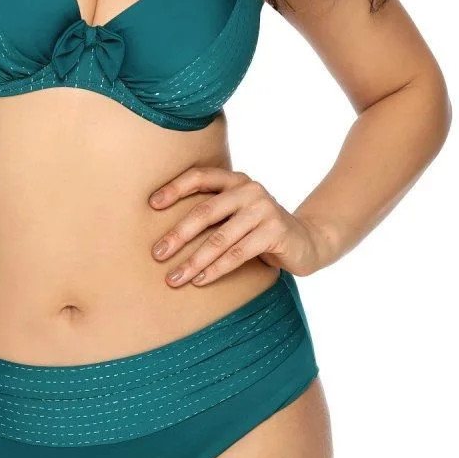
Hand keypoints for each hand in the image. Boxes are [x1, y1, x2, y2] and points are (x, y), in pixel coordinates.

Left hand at [148, 166, 329, 286]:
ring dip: (194, 261)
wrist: (307, 241)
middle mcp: (249, 189)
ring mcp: (264, 209)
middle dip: (178, 235)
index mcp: (236, 180)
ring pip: (220, 238)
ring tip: (174, 278)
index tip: (151, 205)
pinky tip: (200, 281)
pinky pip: (238, 253)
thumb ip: (213, 212)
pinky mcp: (275, 231)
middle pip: (205, 211)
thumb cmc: (260, 230)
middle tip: (157, 253)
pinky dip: (216, 269)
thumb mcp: (237, 214)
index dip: (174, 188)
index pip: (200, 176)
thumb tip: (164, 231)